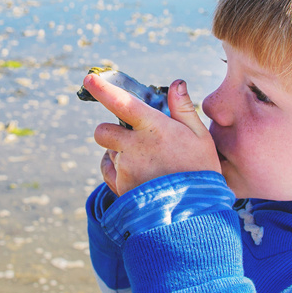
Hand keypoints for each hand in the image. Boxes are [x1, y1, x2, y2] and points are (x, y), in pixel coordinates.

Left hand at [83, 73, 220, 195]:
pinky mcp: (120, 187)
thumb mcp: (201, 137)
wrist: (195, 214)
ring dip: (120, 153)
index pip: (122, 102)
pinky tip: (137, 175)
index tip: (90, 78)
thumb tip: (176, 84)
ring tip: (149, 164)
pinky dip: (116, 169)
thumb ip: (184, 109)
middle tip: (133, 137)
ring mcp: (125, 168)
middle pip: (103, 130)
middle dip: (111, 131)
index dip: (103, 89)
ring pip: (109, 152)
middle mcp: (134, 147)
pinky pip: (108, 171)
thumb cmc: (201, 171)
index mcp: (154, 128)